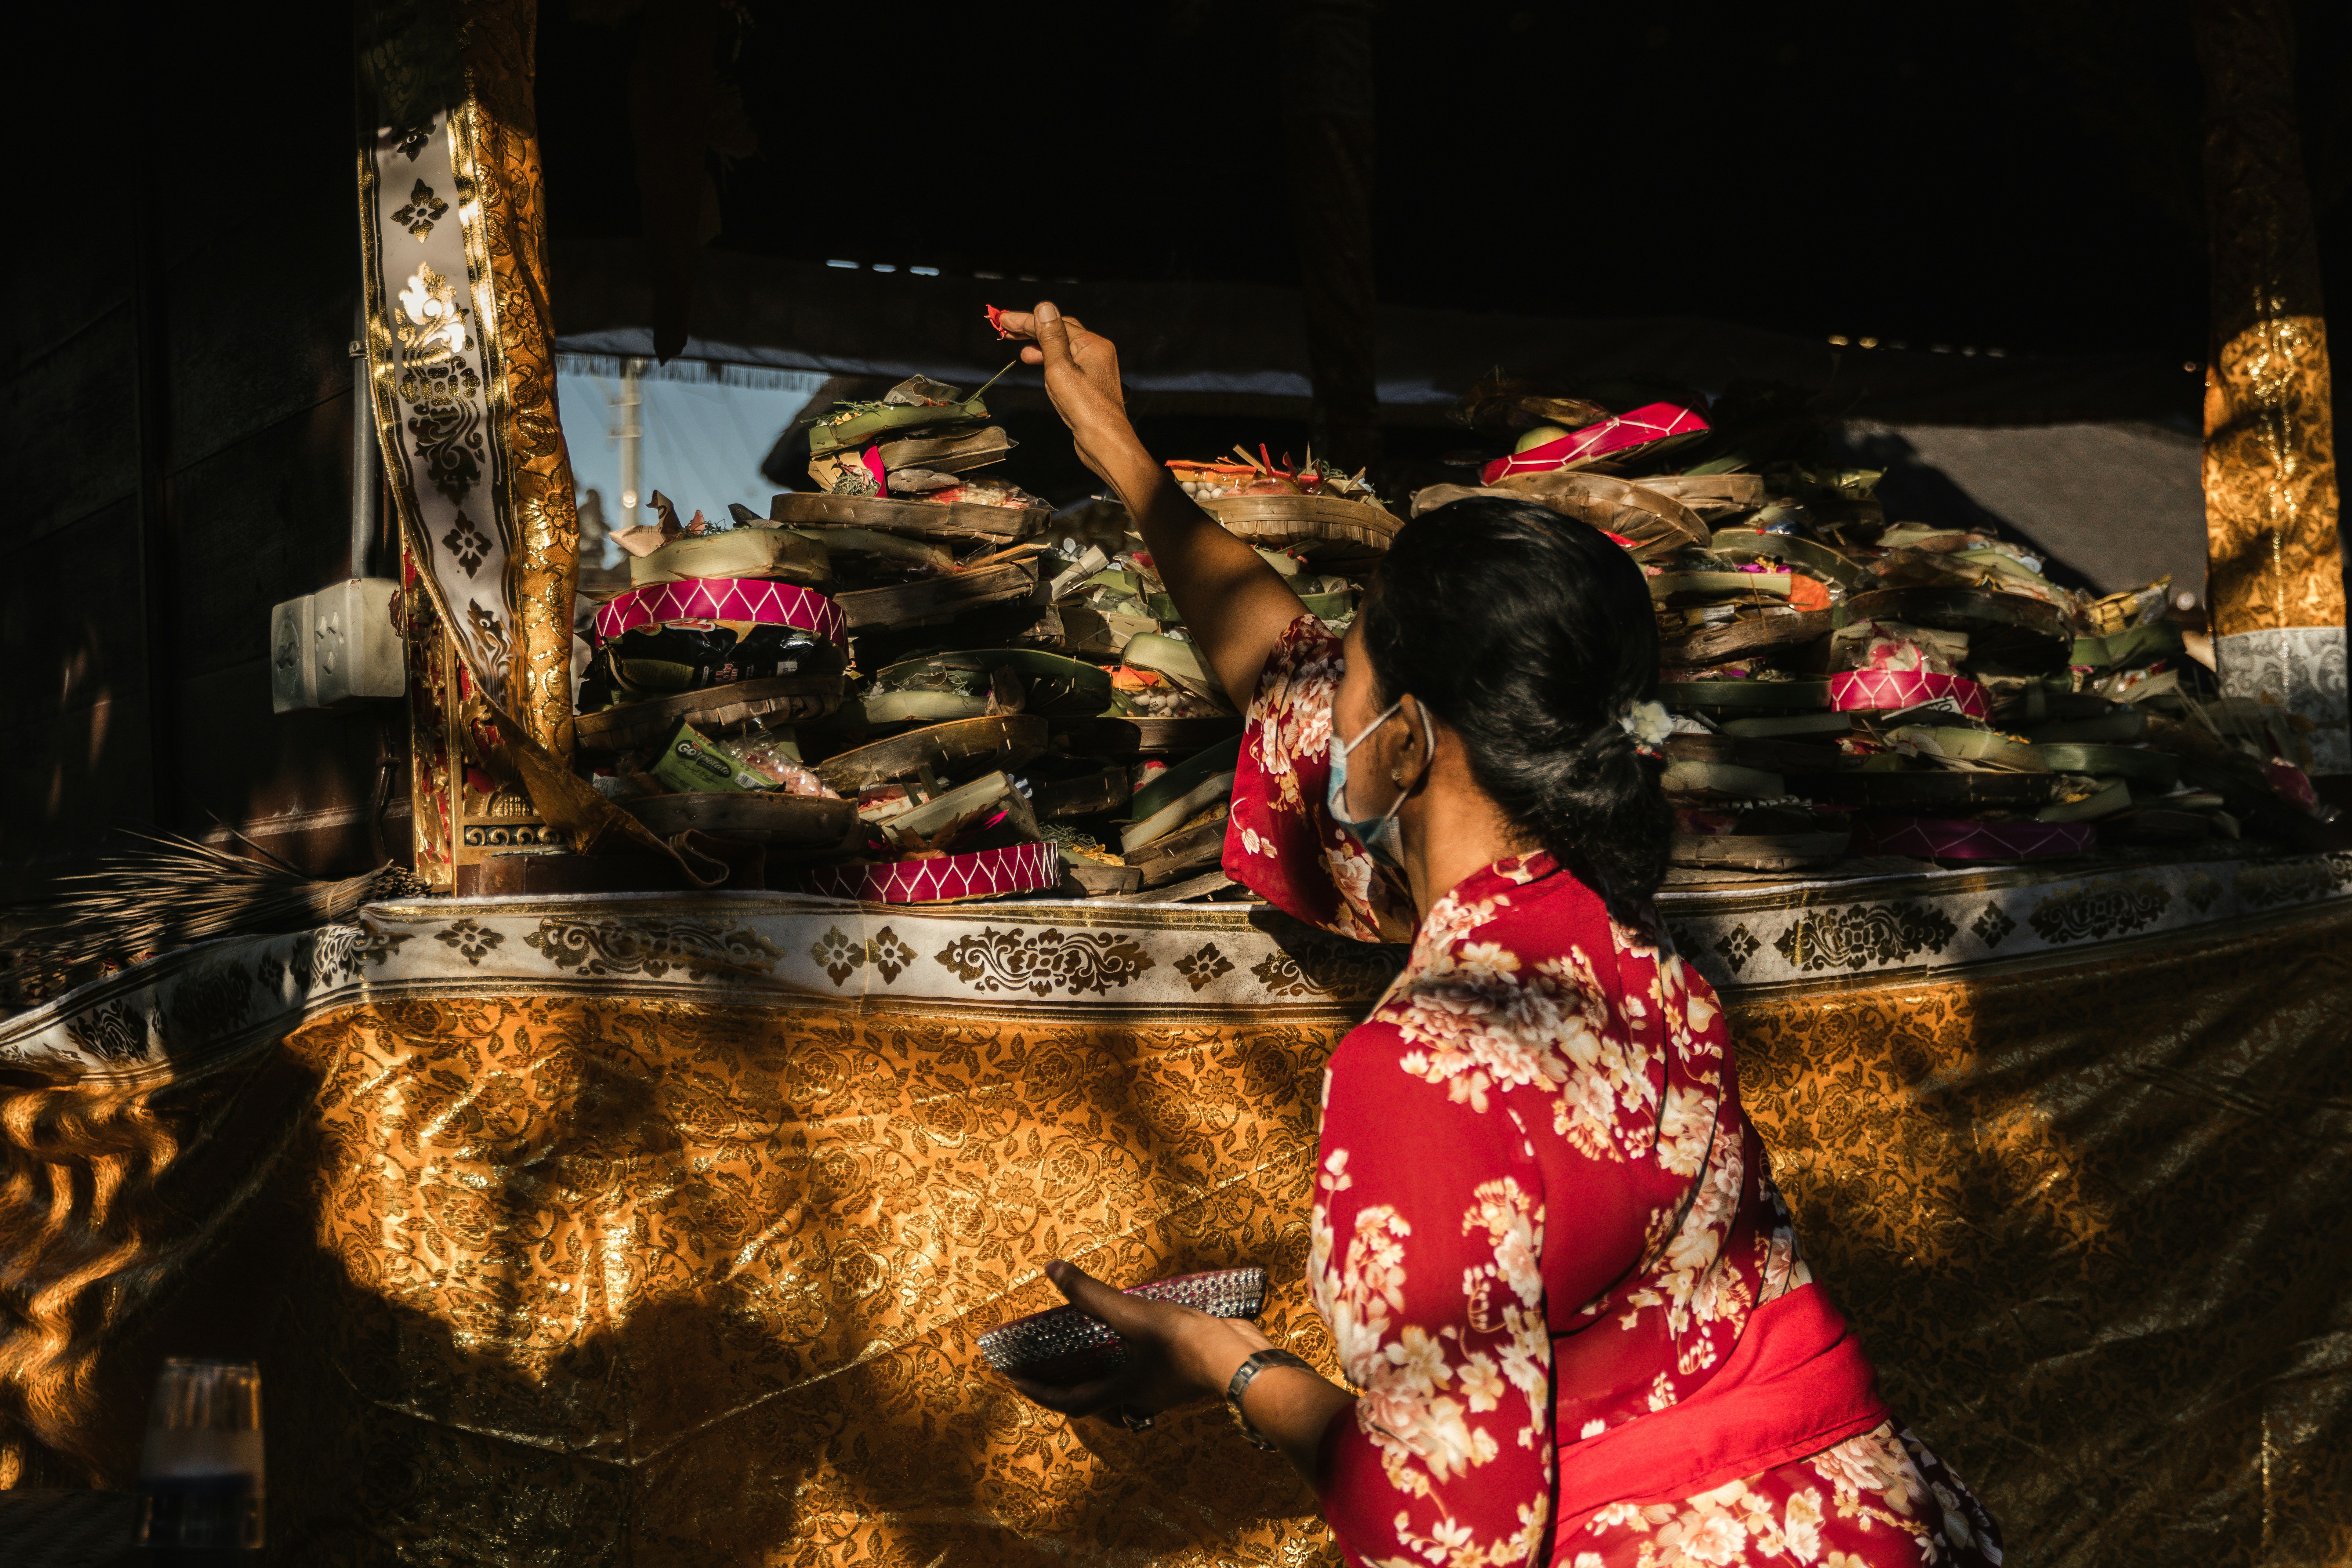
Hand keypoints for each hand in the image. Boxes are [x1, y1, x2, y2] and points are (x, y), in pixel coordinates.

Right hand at [990, 304, 1147, 486]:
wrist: (1105, 442)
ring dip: (1040, 347)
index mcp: (1093, 344)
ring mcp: (1095, 369)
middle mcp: (1097, 353)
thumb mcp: (1060, 368)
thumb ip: (1050, 337)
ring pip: (1063, 350)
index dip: (1027, 320)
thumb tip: (1045, 308)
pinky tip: (1040, 367)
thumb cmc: (1085, 409)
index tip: (1005, 320)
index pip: (1055, 323)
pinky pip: (1068, 365)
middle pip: (1060, 333)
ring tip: (1021, 351)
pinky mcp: (1090, 385)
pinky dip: (1050, 362)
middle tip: (1007, 330)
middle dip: (1032, 330)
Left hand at [1004, 1258, 1273, 1424]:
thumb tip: (1052, 1269)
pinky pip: (1145, 1377)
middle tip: (1046, 1368)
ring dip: (1099, 1378)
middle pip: (1093, 1404)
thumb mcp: (1134, 1314)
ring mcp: (1163, 1390)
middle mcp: (1138, 1398)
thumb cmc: (1186, 1343)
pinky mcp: (1182, 1376)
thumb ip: (1092, 1295)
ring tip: (1087, 1353)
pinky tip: (1133, 1340)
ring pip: (1120, 1393)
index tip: (1011, 1378)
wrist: (1241, 1361)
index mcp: (1121, 1391)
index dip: (1036, 1391)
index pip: (1067, 1402)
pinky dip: (1128, 1363)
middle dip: (1066, 1388)